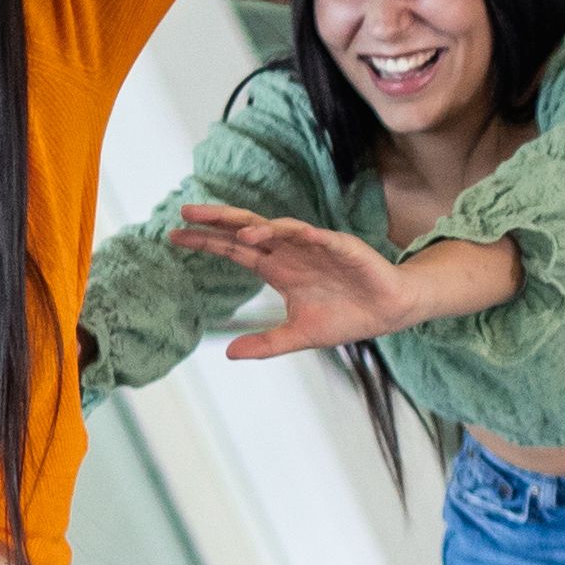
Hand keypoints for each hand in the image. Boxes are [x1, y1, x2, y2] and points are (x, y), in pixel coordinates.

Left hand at [173, 203, 514, 358]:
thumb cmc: (346, 318)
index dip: (207, 242)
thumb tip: (228, 353)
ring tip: (233, 228)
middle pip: (247, 230)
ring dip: (255, 226)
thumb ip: (265, 344)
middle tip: (185, 212)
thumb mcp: (299, 337)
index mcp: (278, 269)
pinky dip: (295, 232)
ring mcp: (314, 247)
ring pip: (277, 228)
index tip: (175, 236)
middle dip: (217, 221)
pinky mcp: (340, 247)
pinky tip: (278, 232)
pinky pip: (314, 236)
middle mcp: (291, 252)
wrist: (390, 312)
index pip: (235, 250)